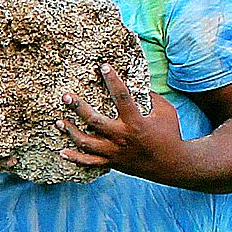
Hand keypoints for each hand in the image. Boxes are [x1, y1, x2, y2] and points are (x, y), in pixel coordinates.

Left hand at [55, 65, 180, 178]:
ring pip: (87, 143)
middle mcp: (122, 137)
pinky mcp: (112, 163)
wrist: (172, 165)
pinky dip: (75, 158)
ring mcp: (115, 152)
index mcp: (136, 122)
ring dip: (71, 131)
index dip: (113, 80)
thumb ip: (150, 96)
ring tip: (58, 121)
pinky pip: (90, 163)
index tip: (103, 66)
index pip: (122, 97)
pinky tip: (62, 152)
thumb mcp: (165, 111)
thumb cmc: (170, 133)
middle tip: (66, 96)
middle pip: (95, 121)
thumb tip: (136, 80)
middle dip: (78, 108)